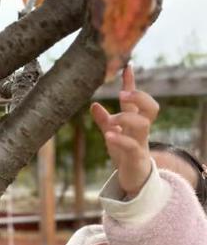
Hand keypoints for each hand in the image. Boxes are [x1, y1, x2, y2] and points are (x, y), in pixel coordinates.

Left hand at [90, 64, 159, 196]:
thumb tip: (94, 104)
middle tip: (122, 94)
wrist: (133, 177)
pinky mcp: (136, 157)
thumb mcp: (112, 133)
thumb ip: (104, 120)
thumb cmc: (124, 152)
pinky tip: (109, 135)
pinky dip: (120, 139)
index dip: (132, 83)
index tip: (127, 67)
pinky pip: (132, 146)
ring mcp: (141, 142)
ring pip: (143, 125)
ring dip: (126, 118)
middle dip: (139, 97)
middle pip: (151, 107)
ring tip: (111, 120)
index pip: (136, 99)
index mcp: (135, 121)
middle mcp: (141, 129)